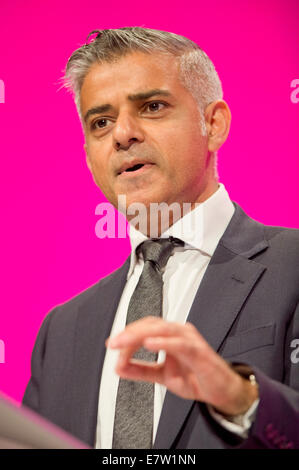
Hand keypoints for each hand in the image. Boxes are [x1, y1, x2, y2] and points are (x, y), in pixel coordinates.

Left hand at [106, 316, 258, 415]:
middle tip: (114, 343)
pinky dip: (164, 342)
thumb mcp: (162, 376)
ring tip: (124, 341)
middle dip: (129, 332)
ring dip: (141, 334)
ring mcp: (190, 339)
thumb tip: (119, 367)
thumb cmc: (197, 377)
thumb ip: (141, 370)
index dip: (127, 334)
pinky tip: (149, 344)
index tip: (113, 345)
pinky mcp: (199, 351)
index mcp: (170, 336)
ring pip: (163, 329)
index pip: (145, 327)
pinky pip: (180, 343)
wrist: (222, 391)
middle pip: (151, 324)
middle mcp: (179, 333)